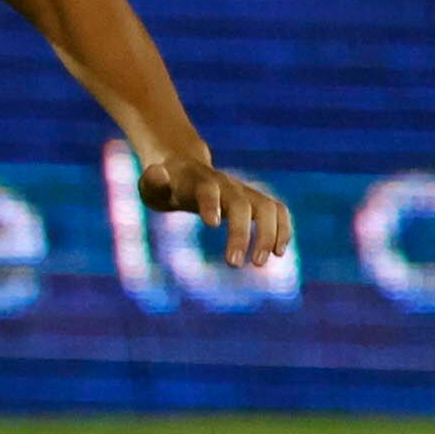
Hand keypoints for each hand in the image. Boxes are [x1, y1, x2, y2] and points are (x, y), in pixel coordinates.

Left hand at [135, 155, 293, 272]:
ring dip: (269, 234)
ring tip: (259, 263)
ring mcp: (243, 191)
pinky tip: (278, 254)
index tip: (211, 224)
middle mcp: (226, 185)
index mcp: (198, 182)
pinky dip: (283, 230)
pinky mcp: (255, 201)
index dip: (210, 204)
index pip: (207, 189)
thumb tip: (159, 175)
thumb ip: (153, 182)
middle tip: (234, 264)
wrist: (184, 169)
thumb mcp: (151, 184)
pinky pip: (278, 211)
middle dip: (241, 233)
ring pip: (267, 207)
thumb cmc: (165, 184)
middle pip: (241, 204)